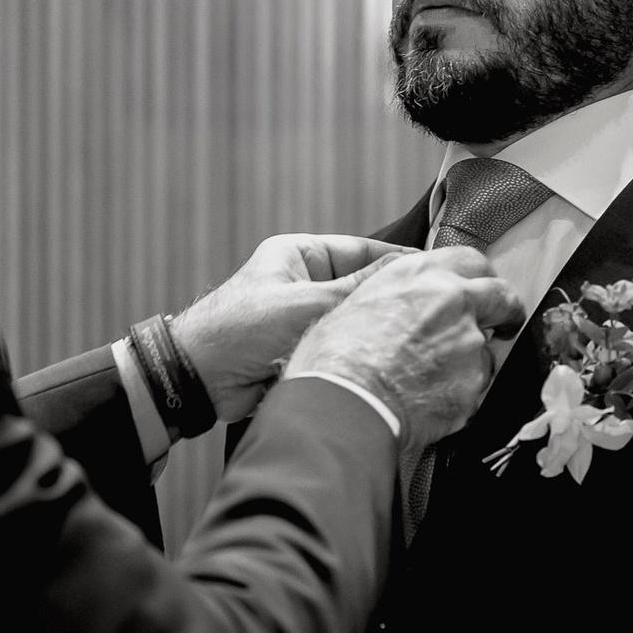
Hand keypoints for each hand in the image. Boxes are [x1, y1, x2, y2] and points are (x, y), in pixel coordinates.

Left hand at [169, 235, 412, 422]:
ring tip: (414, 336)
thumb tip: (405, 276)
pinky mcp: (304, 350)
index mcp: (301, 256)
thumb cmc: (236, 330)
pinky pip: (341, 348)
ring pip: (353, 321)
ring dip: (373, 331)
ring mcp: (305, 318)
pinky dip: (357, 354)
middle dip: (390, 301)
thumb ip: (356, 291)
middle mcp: (305, 283)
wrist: (197, 380)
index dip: (398, 263)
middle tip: (431, 310)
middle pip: (362, 288)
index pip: (362, 252)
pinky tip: (386, 361)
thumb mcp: (304, 304)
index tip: (435, 274)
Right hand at [284, 245, 522, 449]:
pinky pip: (476, 387)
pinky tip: (429, 401)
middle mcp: (453, 301)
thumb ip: (389, 296)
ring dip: (471, 360)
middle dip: (505, 310)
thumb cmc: (335, 359)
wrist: (345, 404)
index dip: (478, 276)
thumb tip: (396, 303)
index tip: (479, 288)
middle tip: (499, 323)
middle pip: (502, 296)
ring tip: (433, 379)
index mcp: (420, 274)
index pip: (471, 259)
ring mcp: (469, 343)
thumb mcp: (351, 305)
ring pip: (487, 348)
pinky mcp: (475, 383)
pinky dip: (460, 393)